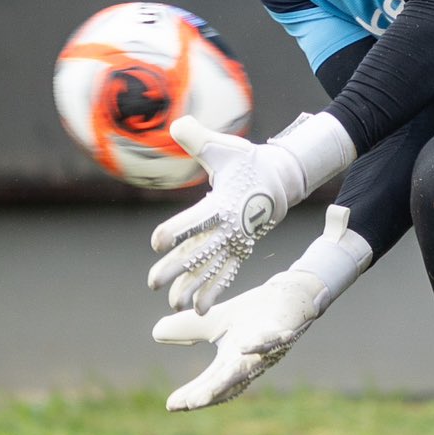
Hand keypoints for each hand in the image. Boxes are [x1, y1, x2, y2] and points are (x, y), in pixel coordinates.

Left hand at [149, 112, 354, 312]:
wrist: (280, 180)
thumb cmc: (248, 162)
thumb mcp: (226, 148)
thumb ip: (198, 138)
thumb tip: (176, 124)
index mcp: (224, 203)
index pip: (197, 220)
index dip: (177, 231)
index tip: (158, 242)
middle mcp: (230, 227)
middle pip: (200, 251)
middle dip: (177, 268)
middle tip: (153, 283)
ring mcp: (236, 241)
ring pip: (211, 268)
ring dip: (192, 287)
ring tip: (172, 304)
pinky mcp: (240, 249)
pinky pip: (225, 274)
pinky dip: (213, 292)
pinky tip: (197, 310)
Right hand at [151, 205, 370, 410]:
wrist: (288, 297)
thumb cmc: (252, 315)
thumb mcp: (212, 321)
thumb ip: (187, 329)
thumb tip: (156, 333)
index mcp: (231, 362)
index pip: (210, 383)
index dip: (193, 395)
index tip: (171, 406)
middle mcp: (250, 361)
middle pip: (228, 382)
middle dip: (209, 394)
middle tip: (189, 405)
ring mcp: (268, 349)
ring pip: (248, 366)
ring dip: (231, 378)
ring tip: (211, 391)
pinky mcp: (284, 331)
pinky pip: (274, 339)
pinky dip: (262, 344)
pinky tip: (246, 346)